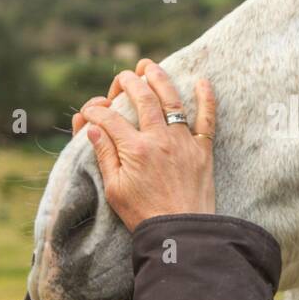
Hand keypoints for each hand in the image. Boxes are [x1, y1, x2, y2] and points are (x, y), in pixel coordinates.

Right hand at [72, 59, 215, 231]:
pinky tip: (203, 81)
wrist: (181, 233)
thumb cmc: (144, 215)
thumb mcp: (114, 189)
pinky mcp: (203, 150)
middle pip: (141, 98)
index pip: (109, 118)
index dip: (96, 110)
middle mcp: (159, 139)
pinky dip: (206, 98)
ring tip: (150, 66)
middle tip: (121, 77)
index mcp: (134, 150)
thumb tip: (92, 128)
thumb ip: (104, 155)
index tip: (91, 111)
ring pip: (171, 100)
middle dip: (127, 82)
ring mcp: (183, 142)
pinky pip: (207, 119)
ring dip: (159, 78)